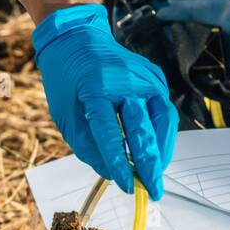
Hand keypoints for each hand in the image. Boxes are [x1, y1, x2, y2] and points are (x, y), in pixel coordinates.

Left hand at [34, 4, 177, 198]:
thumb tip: (110, 172)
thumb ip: (86, 145)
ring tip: (156, 176)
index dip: (119, 162)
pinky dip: (162, 136)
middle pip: (142, 129)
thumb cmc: (67, 79)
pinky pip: (164, 112)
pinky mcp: (156, 78)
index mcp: (96, 88)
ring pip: (162, 121)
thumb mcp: (65, 115)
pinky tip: (157, 154)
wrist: (77, 39)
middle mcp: (125, 81)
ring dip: (162, 152)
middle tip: (153, 191)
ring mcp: (145, 77)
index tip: (126, 185)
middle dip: (150, 165)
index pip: (110, 133)